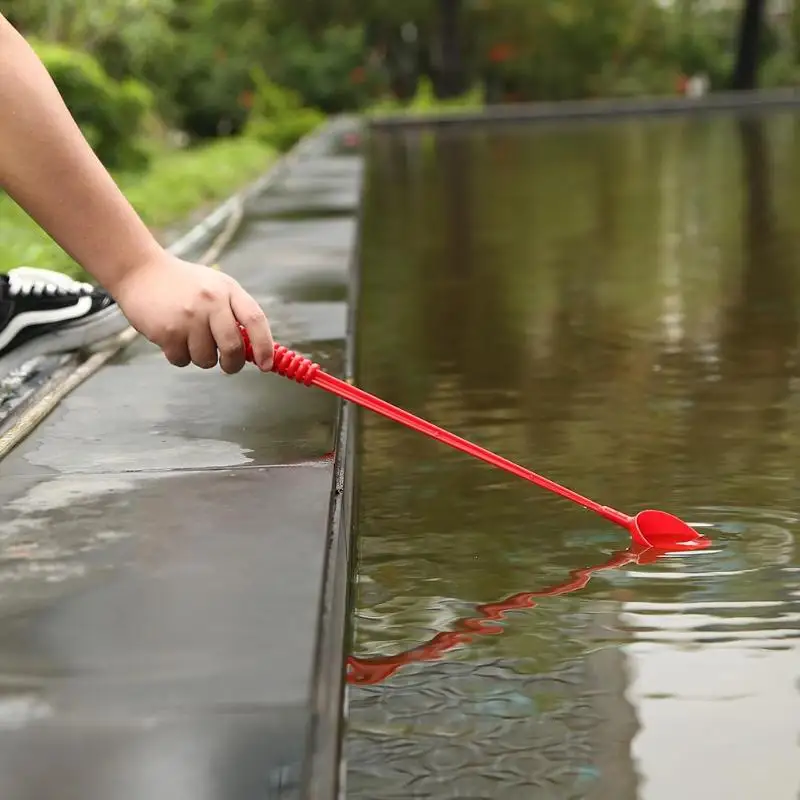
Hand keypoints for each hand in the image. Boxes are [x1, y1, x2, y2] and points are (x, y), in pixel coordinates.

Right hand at [112, 252, 273, 373]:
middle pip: (233, 348)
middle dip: (233, 364)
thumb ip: (236, 314)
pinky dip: (180, 356)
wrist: (139, 271)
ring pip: (206, 359)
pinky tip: (172, 337)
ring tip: (190, 338)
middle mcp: (211, 301)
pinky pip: (182, 360)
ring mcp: (188, 317)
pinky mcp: (167, 331)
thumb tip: (256, 351)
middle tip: (229, 365)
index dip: (265, 346)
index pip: (255, 320)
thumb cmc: (184, 285)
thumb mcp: (216, 288)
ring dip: (201, 358)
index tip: (266, 365)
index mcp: (228, 290)